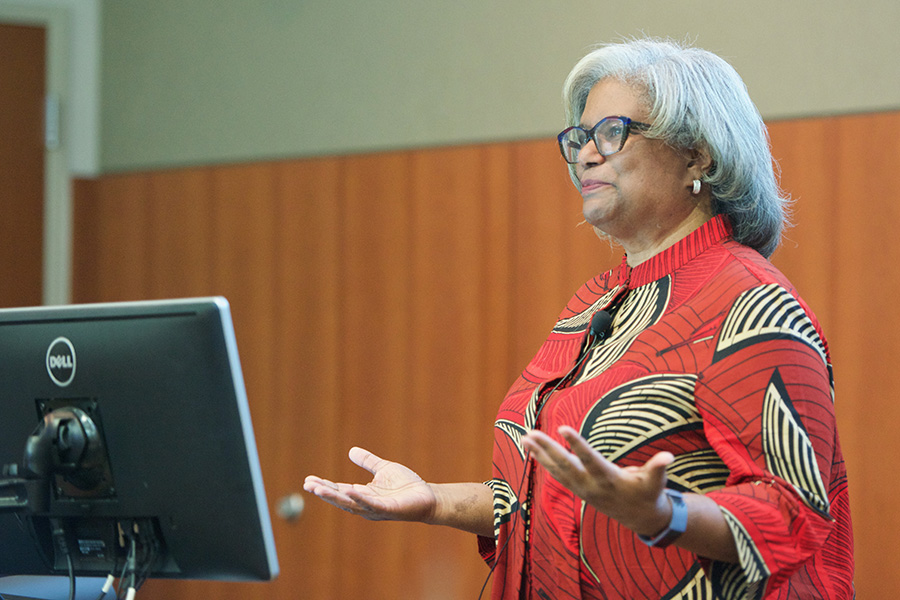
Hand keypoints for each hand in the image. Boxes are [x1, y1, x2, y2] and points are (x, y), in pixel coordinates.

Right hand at [303, 447, 436, 522]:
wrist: (428, 496)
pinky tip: (349, 491)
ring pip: (351, 503)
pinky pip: (372, 504)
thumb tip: (351, 451)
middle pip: (341, 498)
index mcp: (363, 494)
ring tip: (318, 489)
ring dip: (334, 497)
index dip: (324, 486)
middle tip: (307, 485)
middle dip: (324, 492)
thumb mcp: (383, 468)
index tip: (308, 480)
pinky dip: (360, 498)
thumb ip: (368, 461)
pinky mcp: (389, 509)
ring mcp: (376, 508)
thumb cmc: (406, 485)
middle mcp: (366, 504)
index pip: (339, 490)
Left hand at [522, 425, 673, 536]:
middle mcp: (591, 486)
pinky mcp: (578, 490)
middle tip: (531, 433)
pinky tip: (533, 450)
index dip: (576, 445)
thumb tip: (668, 457)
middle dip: (548, 449)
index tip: (562, 428)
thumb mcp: (656, 483)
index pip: (589, 460)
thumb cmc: (649, 494)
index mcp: (609, 480)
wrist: (640, 519)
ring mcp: (582, 489)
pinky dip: (544, 462)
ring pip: (557, 470)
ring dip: (540, 454)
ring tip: (525, 437)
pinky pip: (557, 474)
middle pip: (566, 465)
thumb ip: (658, 468)